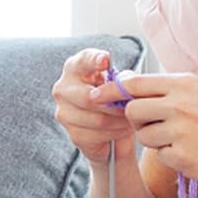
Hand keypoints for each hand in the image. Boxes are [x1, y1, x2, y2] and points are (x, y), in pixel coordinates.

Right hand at [52, 49, 136, 163]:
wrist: (105, 121)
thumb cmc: (111, 94)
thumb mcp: (118, 81)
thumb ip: (122, 80)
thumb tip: (126, 87)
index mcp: (75, 67)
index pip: (83, 61)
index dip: (94, 60)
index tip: (105, 60)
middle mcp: (63, 88)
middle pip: (89, 98)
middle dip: (116, 105)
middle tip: (133, 108)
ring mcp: (64, 113)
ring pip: (97, 120)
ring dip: (120, 122)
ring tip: (132, 120)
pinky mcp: (72, 134)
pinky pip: (98, 137)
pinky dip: (115, 135)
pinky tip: (123, 130)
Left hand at [88, 71, 197, 186]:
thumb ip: (167, 89)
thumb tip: (128, 82)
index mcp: (184, 84)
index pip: (136, 84)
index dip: (111, 90)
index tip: (95, 96)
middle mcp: (180, 104)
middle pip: (132, 111)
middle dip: (137, 120)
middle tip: (155, 125)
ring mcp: (180, 131)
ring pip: (143, 136)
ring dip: (156, 140)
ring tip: (182, 139)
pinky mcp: (181, 156)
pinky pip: (159, 156)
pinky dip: (171, 157)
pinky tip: (192, 152)